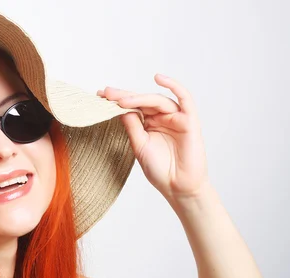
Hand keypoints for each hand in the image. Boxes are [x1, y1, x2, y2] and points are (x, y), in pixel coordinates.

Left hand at [98, 74, 210, 200]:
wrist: (177, 187)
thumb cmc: (159, 169)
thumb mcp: (139, 145)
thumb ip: (132, 125)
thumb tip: (120, 107)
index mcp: (149, 124)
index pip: (133, 107)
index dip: (118, 101)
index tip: (100, 95)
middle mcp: (162, 118)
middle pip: (143, 101)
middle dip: (124, 96)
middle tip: (106, 93)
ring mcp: (176, 118)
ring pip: (157, 100)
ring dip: (139, 97)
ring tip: (121, 99)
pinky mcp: (189, 121)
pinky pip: (185, 98)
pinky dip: (174, 86)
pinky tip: (159, 78)